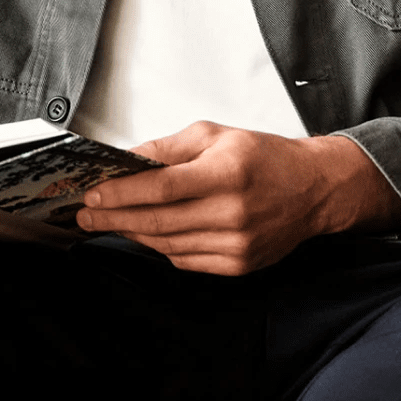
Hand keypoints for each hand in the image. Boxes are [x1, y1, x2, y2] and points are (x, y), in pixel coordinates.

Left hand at [75, 121, 400, 275]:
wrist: (314, 189)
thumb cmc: (265, 158)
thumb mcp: (213, 135)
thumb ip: (165, 149)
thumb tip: (123, 160)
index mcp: (227, 173)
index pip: (160, 188)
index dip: (120, 194)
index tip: (92, 195)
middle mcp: (233, 212)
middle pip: (158, 221)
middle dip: (114, 218)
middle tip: (86, 215)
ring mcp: (238, 244)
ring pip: (167, 244)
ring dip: (132, 234)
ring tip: (109, 222)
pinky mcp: (239, 264)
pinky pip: (185, 260)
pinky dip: (160, 247)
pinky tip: (146, 233)